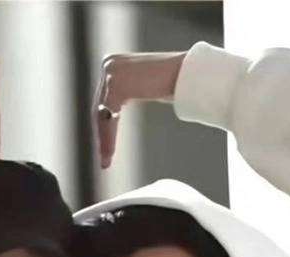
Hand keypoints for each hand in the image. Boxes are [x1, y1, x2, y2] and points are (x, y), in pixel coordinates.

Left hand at [93, 52, 185, 167]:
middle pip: (99, 108)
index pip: (102, 102)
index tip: (104, 148)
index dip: (102, 127)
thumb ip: (127, 94)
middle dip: (101, 135)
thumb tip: (112, 115)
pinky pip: (107, 116)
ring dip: (103, 140)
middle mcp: (110, 64)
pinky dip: (108, 136)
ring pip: (101, 114)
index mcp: (114, 64)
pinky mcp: (115, 83)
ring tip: (106, 161)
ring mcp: (111, 72)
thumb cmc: (175, 82)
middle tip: (103, 160)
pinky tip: (110, 152)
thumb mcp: (143, 88)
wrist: (189, 73)